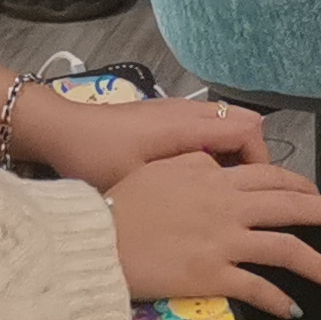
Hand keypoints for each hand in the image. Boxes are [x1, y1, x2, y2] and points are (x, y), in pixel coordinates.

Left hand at [15, 91, 265, 188]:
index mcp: (186, 126)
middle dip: (253, 156)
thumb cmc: (94, 158)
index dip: (260, 161)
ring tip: (221, 186)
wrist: (60, 129)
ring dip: (233, 150)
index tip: (251, 194)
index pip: (247, 131)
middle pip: (245, 121)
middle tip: (242, 192)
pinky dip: (216, 145)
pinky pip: (208, 123)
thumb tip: (213, 210)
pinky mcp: (165, 113)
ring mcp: (177, 108)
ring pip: (227, 120)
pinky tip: (195, 175)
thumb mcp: (134, 183)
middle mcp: (188, 111)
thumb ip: (176, 190)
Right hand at [104, 151, 320, 317]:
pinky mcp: (212, 275)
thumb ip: (199, 167)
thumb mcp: (165, 168)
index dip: (301, 185)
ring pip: (286, 249)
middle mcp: (230, 206)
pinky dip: (279, 300)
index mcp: (218, 178)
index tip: (319, 193)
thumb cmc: (123, 202)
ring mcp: (225, 242)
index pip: (272, 177)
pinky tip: (294, 309)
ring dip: (319, 264)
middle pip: (292, 206)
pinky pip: (256, 288)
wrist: (98, 237)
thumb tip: (218, 168)